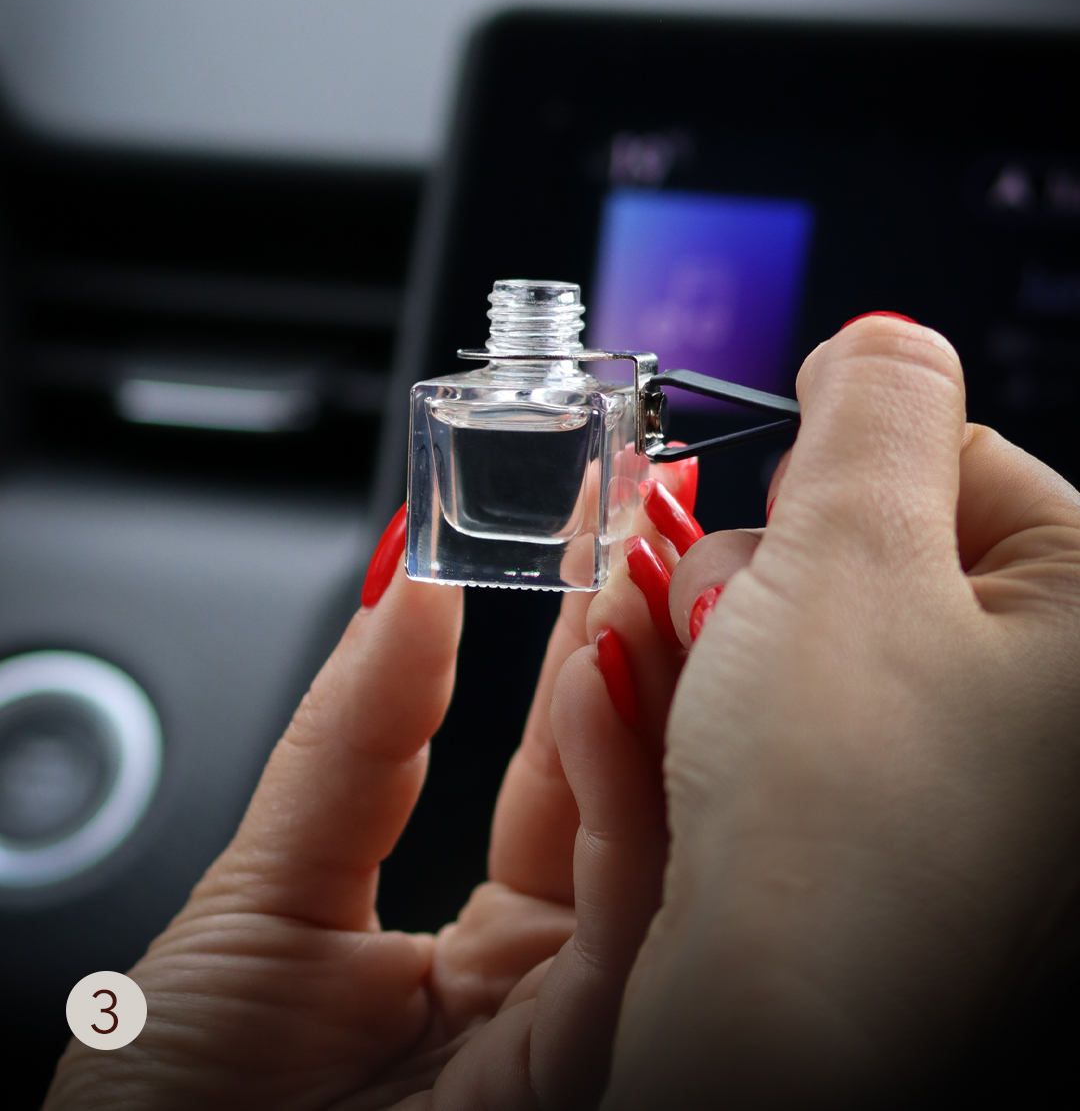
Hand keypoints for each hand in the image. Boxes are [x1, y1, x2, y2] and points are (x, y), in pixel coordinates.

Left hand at [44, 458, 695, 1109]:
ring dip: (650, 687)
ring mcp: (593, 1028)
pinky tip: (601, 685)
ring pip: (659, 835)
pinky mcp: (598, 1070)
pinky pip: (629, 914)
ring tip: (633, 562)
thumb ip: (354, 738)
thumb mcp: (262, 895)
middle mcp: (563, 980)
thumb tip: (410, 579)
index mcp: (493, 944)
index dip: (584, 634)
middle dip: (648, 636)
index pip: (566, 761)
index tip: (596, 513)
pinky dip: (624, 790)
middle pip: (633, 784)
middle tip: (655, 505)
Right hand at [603, 316, 1079, 1105]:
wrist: (769, 1043)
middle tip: (724, 632)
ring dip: (730, 642)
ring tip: (697, 705)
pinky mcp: (897, 842)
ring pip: (820, 637)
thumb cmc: (834, 818)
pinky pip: (803, 725)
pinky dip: (737, 716)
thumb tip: (888, 341)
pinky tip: (696, 753)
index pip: (961, 459)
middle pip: (878, 552)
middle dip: (771, 573)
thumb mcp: (848, 547)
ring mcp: (979, 788)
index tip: (776, 525)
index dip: (840, 478)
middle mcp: (1051, 711)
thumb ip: (874, 407)